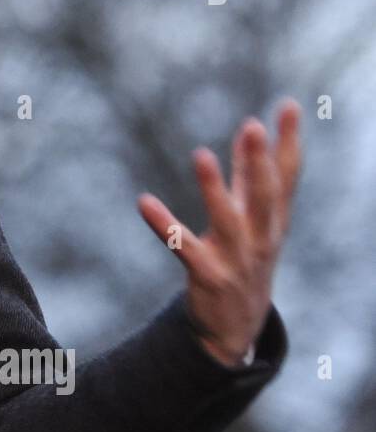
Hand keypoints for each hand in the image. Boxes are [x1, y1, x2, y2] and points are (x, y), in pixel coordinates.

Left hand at [137, 99, 301, 367]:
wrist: (235, 326)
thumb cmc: (244, 259)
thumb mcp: (252, 217)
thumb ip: (250, 175)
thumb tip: (252, 130)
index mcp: (273, 220)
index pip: (286, 177)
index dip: (287, 142)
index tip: (288, 105)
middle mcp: (261, 238)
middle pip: (265, 196)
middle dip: (259, 162)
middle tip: (253, 125)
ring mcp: (236, 259)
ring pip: (228, 221)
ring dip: (214, 189)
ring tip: (200, 154)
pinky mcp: (207, 276)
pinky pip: (183, 247)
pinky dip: (164, 225)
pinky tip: (143, 201)